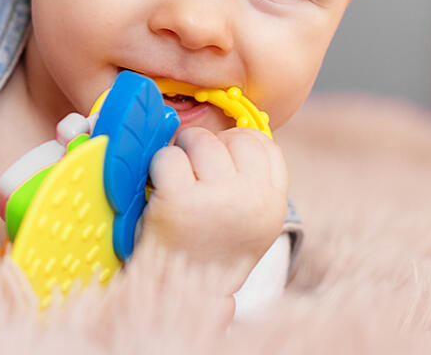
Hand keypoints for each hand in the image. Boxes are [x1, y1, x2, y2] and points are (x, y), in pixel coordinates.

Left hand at [137, 126, 288, 295]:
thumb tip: (231, 134)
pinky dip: (158, 167)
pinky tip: (159, 189)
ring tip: (177, 182)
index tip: (220, 161)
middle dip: (208, 147)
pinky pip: (168, 156)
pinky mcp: (180, 200)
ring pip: (199, 141)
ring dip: (182, 154)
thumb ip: (252, 182)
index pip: (264, 146)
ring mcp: (217, 198)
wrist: (182, 296)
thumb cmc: (210, 251)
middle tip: (193, 174)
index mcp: (272, 205)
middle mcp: (251, 199)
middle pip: (232, 139)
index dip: (237, 145)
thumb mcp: (249, 222)